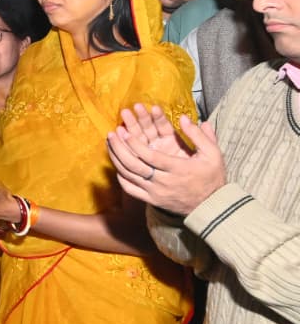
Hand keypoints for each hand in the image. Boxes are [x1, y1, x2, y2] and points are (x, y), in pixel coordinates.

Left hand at [106, 105, 226, 214]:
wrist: (211, 206)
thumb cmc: (212, 177)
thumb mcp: (213, 154)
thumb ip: (199, 135)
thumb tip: (184, 118)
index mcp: (177, 169)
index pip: (150, 156)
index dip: (134, 144)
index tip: (124, 131)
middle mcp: (163, 182)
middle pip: (134, 165)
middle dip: (120, 148)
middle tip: (111, 134)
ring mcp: (156, 193)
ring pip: (129, 176)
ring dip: (116, 159)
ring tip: (109, 144)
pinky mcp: (152, 200)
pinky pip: (130, 190)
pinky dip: (121, 177)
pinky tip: (116, 165)